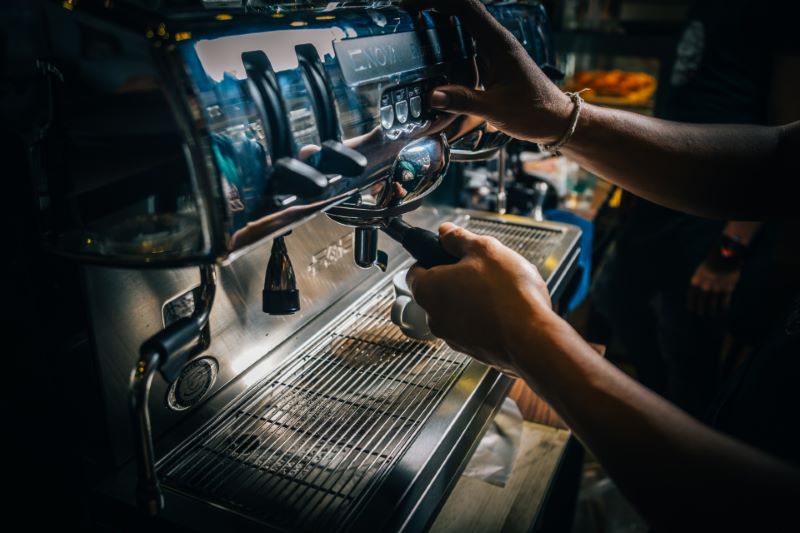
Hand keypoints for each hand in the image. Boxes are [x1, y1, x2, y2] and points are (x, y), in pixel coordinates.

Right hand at [402, 0, 571, 143]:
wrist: (557, 121)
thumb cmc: (534, 112)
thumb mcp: (496, 109)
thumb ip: (464, 101)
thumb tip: (432, 96)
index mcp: (499, 44)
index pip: (465, 7)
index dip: (436, 1)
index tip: (411, 6)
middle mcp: (498, 41)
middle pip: (462, 10)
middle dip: (434, 8)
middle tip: (406, 18)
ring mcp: (497, 50)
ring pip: (466, 25)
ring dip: (441, 22)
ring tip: (414, 31)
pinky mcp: (496, 62)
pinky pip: (470, 43)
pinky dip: (451, 42)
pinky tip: (437, 57)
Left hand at [407, 223, 553, 374]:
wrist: (532, 339)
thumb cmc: (507, 295)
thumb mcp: (485, 250)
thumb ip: (459, 239)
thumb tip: (445, 232)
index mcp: (428, 289)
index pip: (416, 269)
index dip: (432, 257)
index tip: (448, 252)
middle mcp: (434, 317)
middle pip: (438, 290)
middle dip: (457, 277)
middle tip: (481, 268)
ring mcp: (452, 337)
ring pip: (457, 310)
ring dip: (472, 298)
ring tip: (499, 290)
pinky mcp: (472, 350)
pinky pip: (472, 327)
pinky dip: (484, 318)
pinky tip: (506, 310)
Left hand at [687, 260, 740, 317]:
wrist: (724, 258)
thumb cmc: (712, 261)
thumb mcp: (701, 269)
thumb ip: (699, 280)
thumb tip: (698, 289)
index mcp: (696, 281)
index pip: (691, 296)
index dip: (691, 303)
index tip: (690, 309)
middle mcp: (705, 287)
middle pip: (701, 301)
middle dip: (700, 308)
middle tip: (700, 313)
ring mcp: (716, 288)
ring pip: (712, 303)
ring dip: (711, 310)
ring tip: (711, 314)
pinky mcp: (727, 289)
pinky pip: (724, 301)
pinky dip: (723, 306)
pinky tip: (723, 310)